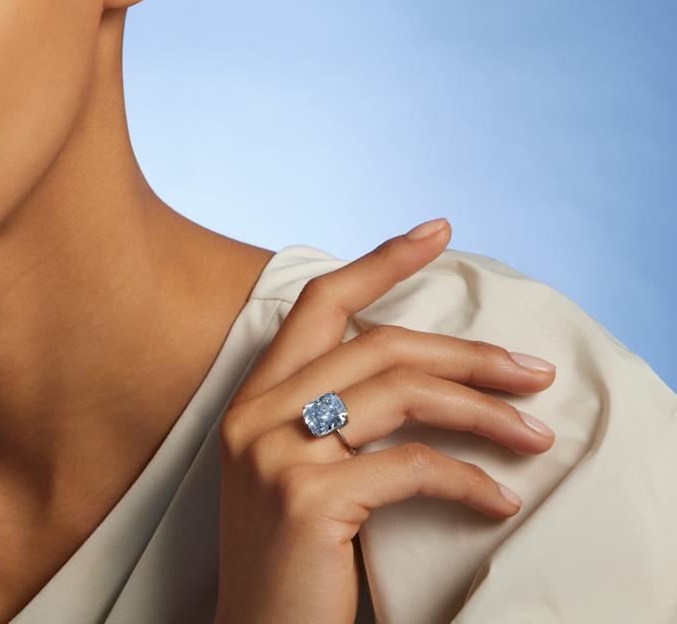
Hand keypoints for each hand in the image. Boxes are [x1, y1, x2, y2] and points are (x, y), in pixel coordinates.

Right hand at [214, 218, 556, 623]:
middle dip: (467, 353)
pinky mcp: (307, 497)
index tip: (434, 232)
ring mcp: (276, 452)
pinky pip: (412, 466)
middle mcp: (256, 414)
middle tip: (530, 370)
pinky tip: (499, 500)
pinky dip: (468, 481)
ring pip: (402, 394)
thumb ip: (331, 413)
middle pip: (380, 346)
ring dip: (483, 411)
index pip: (319, 304)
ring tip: (533, 430)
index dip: (378, 261)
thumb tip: (420, 371)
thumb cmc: (289, 555)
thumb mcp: (298, 469)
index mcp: (253, 399)